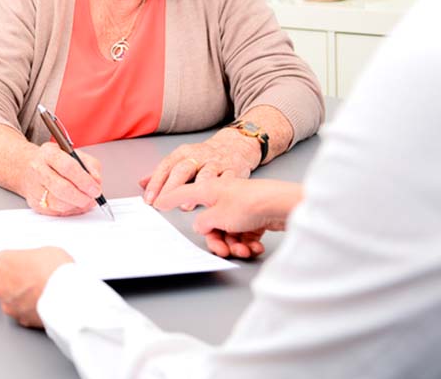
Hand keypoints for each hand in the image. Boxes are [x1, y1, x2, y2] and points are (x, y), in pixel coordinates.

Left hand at [0, 247, 73, 327]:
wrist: (68, 296)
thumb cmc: (56, 270)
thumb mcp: (45, 252)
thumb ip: (31, 258)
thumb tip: (36, 263)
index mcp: (1, 264)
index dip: (4, 267)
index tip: (13, 266)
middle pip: (0, 284)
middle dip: (13, 283)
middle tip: (31, 279)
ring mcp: (8, 305)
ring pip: (10, 301)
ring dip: (21, 298)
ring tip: (40, 292)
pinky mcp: (21, 320)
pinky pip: (22, 314)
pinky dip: (30, 310)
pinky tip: (43, 304)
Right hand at [20, 142, 103, 216]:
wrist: (29, 167)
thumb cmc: (54, 161)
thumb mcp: (74, 154)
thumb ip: (91, 166)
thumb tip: (96, 182)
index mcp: (49, 153)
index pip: (68, 167)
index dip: (85, 181)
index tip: (95, 189)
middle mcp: (38, 169)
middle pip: (62, 188)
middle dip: (82, 197)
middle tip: (92, 198)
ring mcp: (34, 187)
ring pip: (59, 204)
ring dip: (76, 205)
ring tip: (84, 200)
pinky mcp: (34, 202)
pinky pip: (55, 212)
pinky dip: (69, 211)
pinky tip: (74, 204)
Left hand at [139, 128, 258, 205]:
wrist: (235, 145)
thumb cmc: (204, 155)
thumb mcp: (182, 159)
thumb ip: (163, 173)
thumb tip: (142, 183)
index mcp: (183, 153)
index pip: (166, 167)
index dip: (156, 183)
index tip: (149, 199)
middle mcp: (198, 156)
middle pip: (182, 170)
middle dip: (171, 187)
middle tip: (163, 203)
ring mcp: (216, 163)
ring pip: (205, 174)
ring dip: (195, 190)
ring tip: (185, 206)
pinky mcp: (233, 170)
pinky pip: (227, 180)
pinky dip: (219, 191)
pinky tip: (213, 203)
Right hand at [154, 177, 302, 258]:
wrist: (283, 205)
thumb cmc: (251, 204)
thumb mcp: (219, 217)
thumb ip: (204, 223)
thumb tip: (201, 226)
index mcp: (209, 190)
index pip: (184, 193)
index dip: (170, 199)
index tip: (158, 202)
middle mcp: (223, 197)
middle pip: (211, 223)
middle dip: (217, 240)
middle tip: (224, 250)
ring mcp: (239, 207)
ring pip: (228, 231)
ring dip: (235, 245)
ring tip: (244, 250)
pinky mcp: (255, 216)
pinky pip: (244, 234)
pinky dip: (249, 243)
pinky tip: (256, 247)